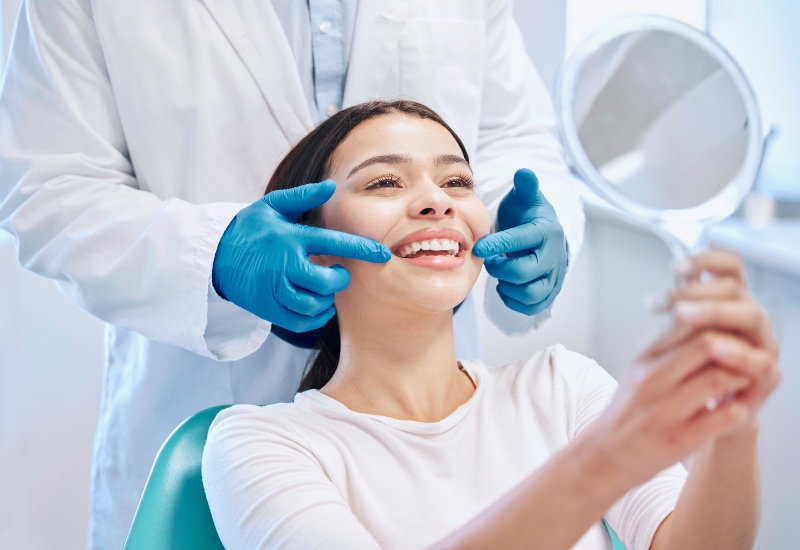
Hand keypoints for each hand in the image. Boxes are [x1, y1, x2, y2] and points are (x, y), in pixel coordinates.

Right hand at [212, 180, 390, 331]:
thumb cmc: (249, 228)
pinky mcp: (267, 309)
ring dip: (328, 299)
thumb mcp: (272, 206)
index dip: (361, 249)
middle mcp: (283, 265)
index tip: (383, 255)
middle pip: (326, 281)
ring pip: (314, 304)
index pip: (333, 243)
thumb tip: (331, 186)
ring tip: (325, 288)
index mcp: (290, 238)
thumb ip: (303, 196)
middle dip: (340, 279)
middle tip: (339, 273)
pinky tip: (318, 306)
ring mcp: (274, 289)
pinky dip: (315, 317)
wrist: (213, 256)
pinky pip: (300, 321)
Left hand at [473, 168, 566, 315]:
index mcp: (546, 231)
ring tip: (499, 273)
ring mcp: (553, 276)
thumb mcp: (524, 198)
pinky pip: (533, 306)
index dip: (499, 245)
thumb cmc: (527, 215)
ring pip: (532, 293)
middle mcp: (554, 255)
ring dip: (508, 287)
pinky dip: (515, 301)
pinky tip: (505, 287)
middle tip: (490, 260)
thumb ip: (524, 186)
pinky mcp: (549, 292)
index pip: (522, 240)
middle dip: (500, 268)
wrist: (543, 234)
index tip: (479, 247)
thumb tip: (523, 172)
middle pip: (525, 272)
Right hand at [585, 251, 779, 488]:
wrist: (604, 455)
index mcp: (644, 359)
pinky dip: (737, 411)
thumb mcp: (638, 370)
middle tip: (745, 356)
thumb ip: (666, 347)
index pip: (688, 321)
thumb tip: (700, 321)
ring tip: (743, 383)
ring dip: (741, 379)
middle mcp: (652, 380)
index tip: (730, 334)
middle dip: (735, 347)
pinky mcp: (680, 439)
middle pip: (707, 344)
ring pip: (719, 378)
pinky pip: (723, 417)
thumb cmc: (628, 410)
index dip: (718, 323)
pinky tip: (735, 410)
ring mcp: (666, 410)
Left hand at [660, 251, 779, 430]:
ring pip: (750, 317)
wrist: (703, 413)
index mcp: (731, 302)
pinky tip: (715, 348)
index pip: (729, 267)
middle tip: (665, 301)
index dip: (706, 260)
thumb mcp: (678, 335)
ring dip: (715, 312)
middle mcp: (749, 317)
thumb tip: (663, 286)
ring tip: (683, 315)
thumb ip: (677, 309)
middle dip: (696, 290)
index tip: (674, 266)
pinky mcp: (767, 375)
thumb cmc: (691, 368)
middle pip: (734, 289)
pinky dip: (738, 353)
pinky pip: (761, 360)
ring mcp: (762, 344)